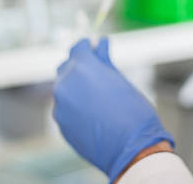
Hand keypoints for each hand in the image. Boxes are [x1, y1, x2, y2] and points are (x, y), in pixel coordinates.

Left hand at [53, 38, 174, 182]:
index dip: (86, 46)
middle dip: (80, 66)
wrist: (131, 149)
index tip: (93, 46)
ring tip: (97, 95)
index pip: (77, 48)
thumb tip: (100, 44)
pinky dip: (75, 105)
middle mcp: (65, 84)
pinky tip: (92, 112)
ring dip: (77, 87)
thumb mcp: (120, 80)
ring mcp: (60, 105)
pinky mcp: (60, 123)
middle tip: (97, 71)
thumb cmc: (132, 112)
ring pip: (65, 89)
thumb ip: (104, 61)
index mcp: (82, 68)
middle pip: (67, 67)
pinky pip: (65, 107)